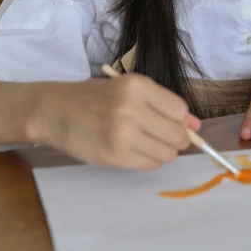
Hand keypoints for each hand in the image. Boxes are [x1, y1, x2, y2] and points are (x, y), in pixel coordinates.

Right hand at [29, 74, 200, 169]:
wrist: (55, 111)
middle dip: (176, 139)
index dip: (180, 120)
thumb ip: (163, 105)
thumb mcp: (128, 89)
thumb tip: (196, 126)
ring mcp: (123, 134)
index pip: (179, 109)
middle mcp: (132, 108)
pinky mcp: (114, 156)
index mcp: (138, 85)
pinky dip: (148, 160)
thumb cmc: (94, 97)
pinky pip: (150, 164)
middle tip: (159, 135)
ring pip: (167, 153)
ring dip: (162, 151)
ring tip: (143, 142)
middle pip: (177, 135)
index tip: (171, 122)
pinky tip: (134, 150)